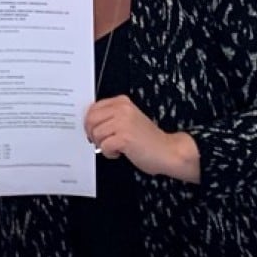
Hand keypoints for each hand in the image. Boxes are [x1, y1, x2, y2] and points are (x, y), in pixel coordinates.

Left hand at [85, 94, 199, 182]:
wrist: (169, 151)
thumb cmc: (147, 139)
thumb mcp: (127, 120)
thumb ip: (110, 117)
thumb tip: (88, 122)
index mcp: (122, 102)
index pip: (92, 108)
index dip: (90, 123)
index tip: (95, 131)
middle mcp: (122, 109)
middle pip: (90, 120)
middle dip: (93, 134)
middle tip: (103, 142)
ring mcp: (123, 122)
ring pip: (95, 134)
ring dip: (102, 145)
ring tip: (116, 147)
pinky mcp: (125, 137)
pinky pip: (104, 146)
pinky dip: (109, 153)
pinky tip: (121, 152)